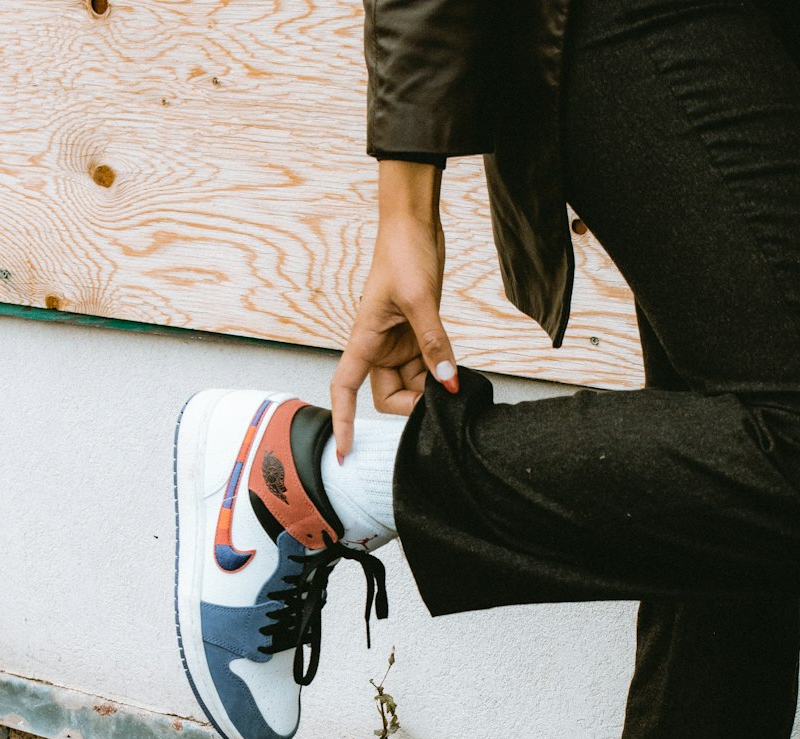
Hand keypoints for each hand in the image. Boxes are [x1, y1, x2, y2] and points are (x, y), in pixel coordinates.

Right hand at [331, 163, 458, 461]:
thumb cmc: (404, 253)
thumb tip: (448, 385)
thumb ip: (434, 344)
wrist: (415, 224)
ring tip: (454, 379)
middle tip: (443, 396)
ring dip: (432, 389)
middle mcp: (378, 348)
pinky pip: (427, 369)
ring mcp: (399, 344)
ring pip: (412, 386)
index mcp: (365, 340)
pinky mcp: (417, 337)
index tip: (346, 453)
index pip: (344, 389)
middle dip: (413, 405)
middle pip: (390, 398)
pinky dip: (441, 374)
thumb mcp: (421, 300)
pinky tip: (456, 372)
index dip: (343, 422)